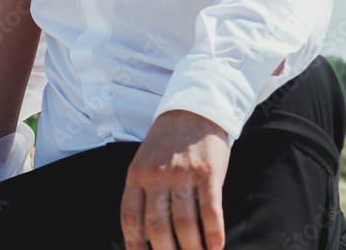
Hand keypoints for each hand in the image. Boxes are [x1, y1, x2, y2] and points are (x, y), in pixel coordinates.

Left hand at [120, 110, 230, 249]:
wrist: (194, 110)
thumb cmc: (168, 142)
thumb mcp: (145, 161)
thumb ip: (142, 191)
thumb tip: (144, 232)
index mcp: (136, 174)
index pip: (130, 217)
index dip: (134, 244)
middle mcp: (157, 176)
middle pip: (157, 226)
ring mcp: (182, 174)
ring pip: (184, 223)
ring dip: (191, 249)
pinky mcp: (207, 172)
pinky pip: (210, 211)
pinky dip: (213, 234)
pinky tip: (216, 247)